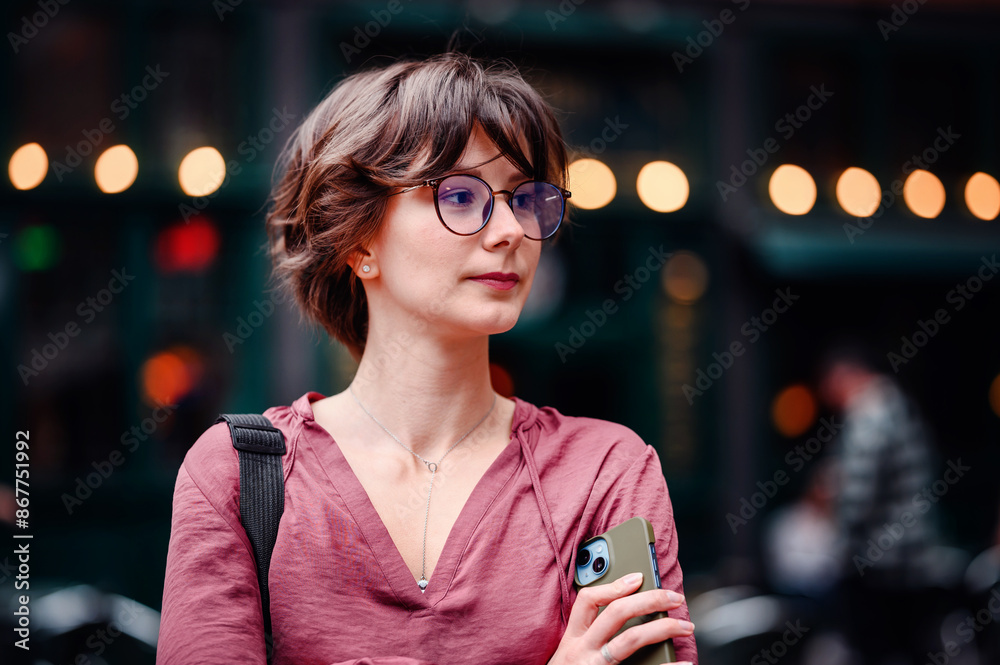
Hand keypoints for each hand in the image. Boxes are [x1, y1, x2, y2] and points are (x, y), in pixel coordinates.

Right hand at [547, 572, 694, 664]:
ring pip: (631, 639)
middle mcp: (583, 650)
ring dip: (663, 629)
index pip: (587, 600)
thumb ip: (589, 633)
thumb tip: (627, 610)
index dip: (613, 586)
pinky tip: (684, 664)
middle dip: (650, 600)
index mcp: (572, 638)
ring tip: (685, 626)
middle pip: (617, 614)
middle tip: (674, 598)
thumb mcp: (570, 653)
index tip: (638, 577)